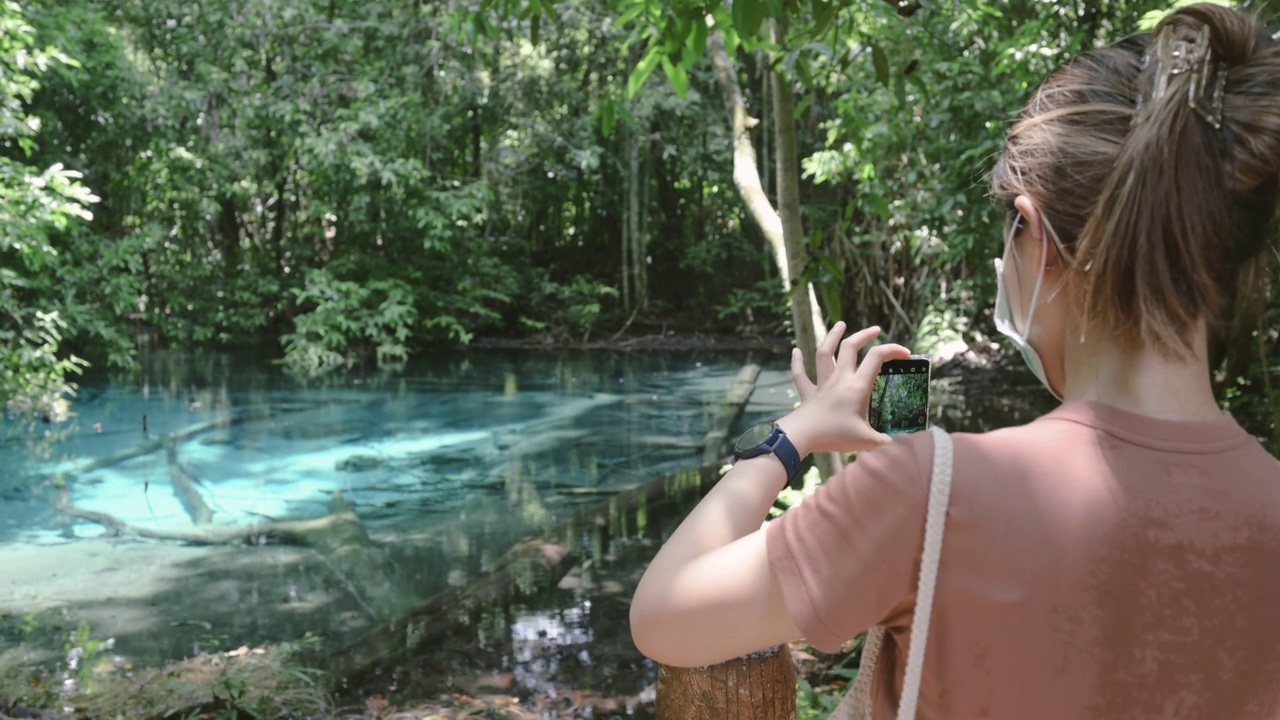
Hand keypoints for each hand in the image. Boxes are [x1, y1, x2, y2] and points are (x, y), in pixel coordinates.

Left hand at [779, 322, 910, 454]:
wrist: (802, 436)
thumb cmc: (835, 435)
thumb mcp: (866, 441)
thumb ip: (883, 441)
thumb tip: (894, 444)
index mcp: (857, 386)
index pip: (877, 358)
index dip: (893, 350)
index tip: (905, 353)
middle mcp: (840, 379)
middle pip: (850, 347)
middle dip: (864, 335)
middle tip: (875, 330)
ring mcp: (822, 384)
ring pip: (824, 353)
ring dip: (831, 337)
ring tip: (839, 325)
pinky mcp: (808, 393)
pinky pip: (800, 374)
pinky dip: (797, 362)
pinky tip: (795, 351)